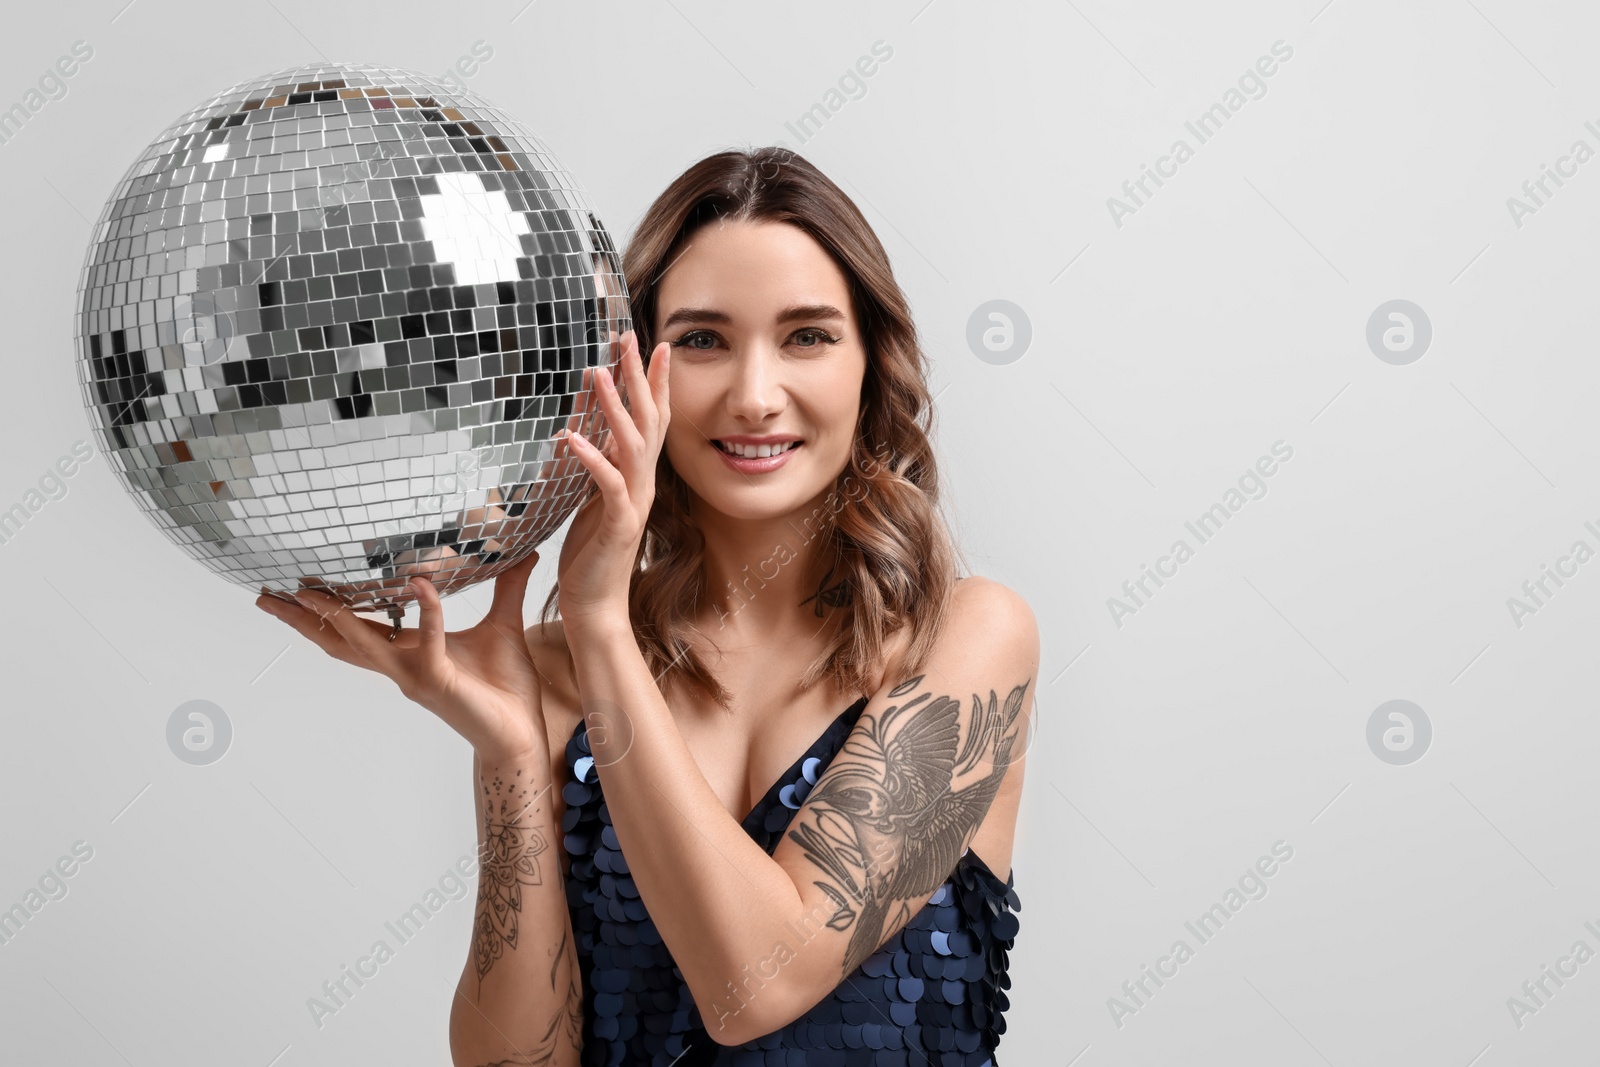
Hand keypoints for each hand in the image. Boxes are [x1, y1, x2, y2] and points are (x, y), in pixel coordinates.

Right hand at [256, 550, 547, 762]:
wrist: (522, 734)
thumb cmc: (507, 688)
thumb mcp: (502, 626)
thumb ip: (505, 589)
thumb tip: (522, 555)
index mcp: (408, 654)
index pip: (356, 629)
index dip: (324, 611)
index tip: (295, 588)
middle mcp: (402, 667)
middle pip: (338, 640)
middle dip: (302, 620)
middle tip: (268, 595)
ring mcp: (415, 676)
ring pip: (362, 645)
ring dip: (334, 617)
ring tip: (307, 592)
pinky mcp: (440, 681)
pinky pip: (428, 642)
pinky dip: (426, 612)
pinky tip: (419, 584)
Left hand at [553, 329, 670, 626]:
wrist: (595, 607)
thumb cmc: (589, 556)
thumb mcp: (584, 498)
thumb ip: (588, 463)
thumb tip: (577, 425)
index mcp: (637, 476)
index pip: (650, 420)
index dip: (652, 381)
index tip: (649, 344)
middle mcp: (642, 484)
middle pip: (647, 421)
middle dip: (638, 377)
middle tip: (628, 338)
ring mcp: (634, 504)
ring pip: (630, 446)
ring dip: (613, 407)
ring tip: (596, 372)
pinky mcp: (619, 525)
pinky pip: (608, 485)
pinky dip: (592, 459)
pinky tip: (572, 437)